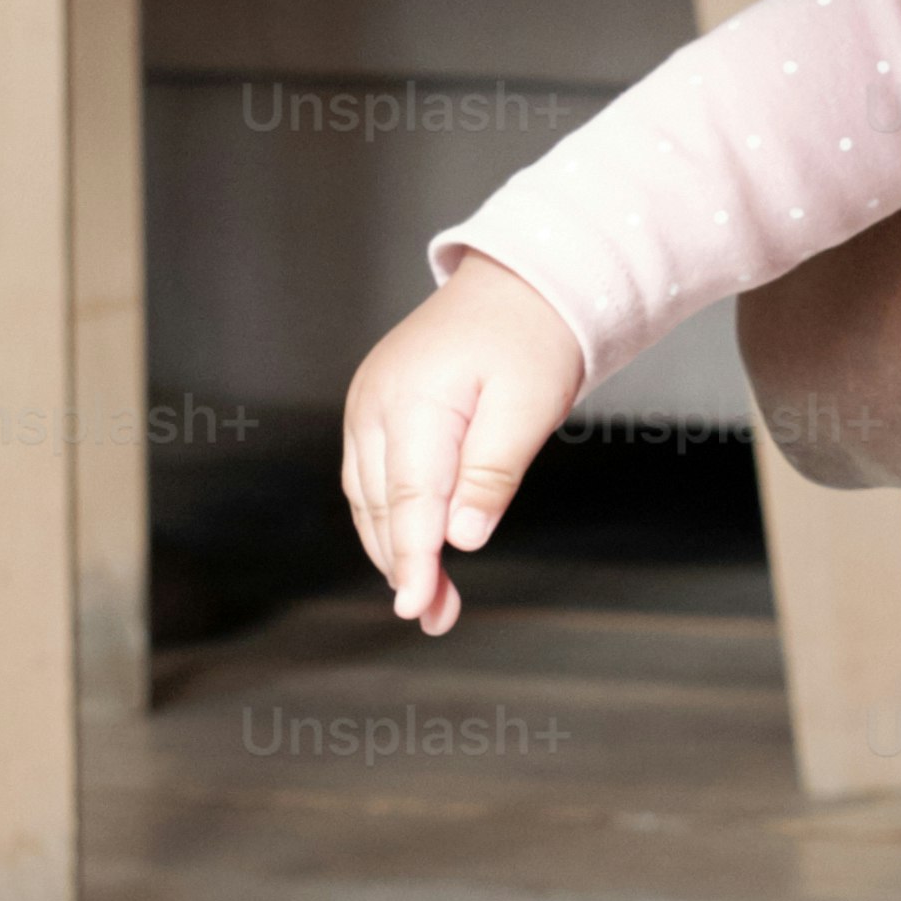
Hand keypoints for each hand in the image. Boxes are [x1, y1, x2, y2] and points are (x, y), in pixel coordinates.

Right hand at [341, 261, 589, 635]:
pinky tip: (413, 547)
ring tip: (429, 600)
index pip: (407, 499)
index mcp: (413, 401)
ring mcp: (368, 405)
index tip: (416, 607)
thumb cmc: (533, 338)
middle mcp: (375, 404)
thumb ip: (493, 471)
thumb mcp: (529, 404)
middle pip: (380, 505)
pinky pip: (372, 475)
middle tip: (434, 619)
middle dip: (404, 566)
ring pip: (368, 496)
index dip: (410, 559)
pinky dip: (389, 516)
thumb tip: (462, 538)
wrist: (521, 282)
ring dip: (393, 548)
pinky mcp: (375, 409)